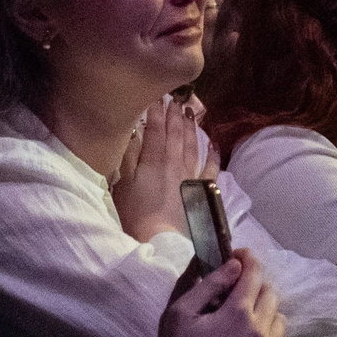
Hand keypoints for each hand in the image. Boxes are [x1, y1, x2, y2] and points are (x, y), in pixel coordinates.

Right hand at [113, 96, 203, 242]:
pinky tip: (212, 143)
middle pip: (175, 133)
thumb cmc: (136, 215)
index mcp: (153, 160)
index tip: (155, 96)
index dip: (155, 111)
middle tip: (174, 98)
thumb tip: (133, 132)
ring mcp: (190, 175)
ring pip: (192, 144)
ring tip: (189, 112)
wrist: (162, 240)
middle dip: (173, 114)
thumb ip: (129, 157)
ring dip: (190, 127)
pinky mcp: (201, 190)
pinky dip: (212, 153)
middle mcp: (174, 163)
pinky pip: (210, 167)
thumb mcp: (124, 184)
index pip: (154, 129)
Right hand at [156, 251, 289, 336]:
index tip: (239, 258)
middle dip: (257, 287)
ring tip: (249, 324)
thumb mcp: (180, 311)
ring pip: (280, 325)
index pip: (254, 273)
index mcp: (237, 311)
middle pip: (272, 296)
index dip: (248, 259)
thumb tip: (234, 265)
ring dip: (267, 317)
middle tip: (239, 293)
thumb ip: (208, 284)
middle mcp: (258, 331)